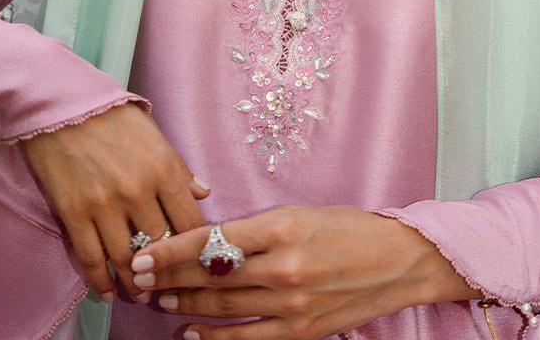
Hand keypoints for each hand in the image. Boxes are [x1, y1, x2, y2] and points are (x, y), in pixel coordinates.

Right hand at [22, 101, 210, 303]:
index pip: (191, 223)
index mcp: (165, 170)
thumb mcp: (156, 136)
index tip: (196, 263)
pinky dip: (100, 282)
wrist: (62, 105)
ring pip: (127, 260)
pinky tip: (106, 292)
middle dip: (168, 272)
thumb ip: (180, 168)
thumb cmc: (113, 117)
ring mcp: (105, 205)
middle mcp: (139, 191)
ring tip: (140, 295)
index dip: (196, 250)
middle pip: (161, 247)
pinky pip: (91, 258)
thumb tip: (203, 192)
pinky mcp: (74, 213)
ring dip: (135, 285)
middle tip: (169, 287)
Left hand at [126, 204, 481, 338]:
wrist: (398, 261)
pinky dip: (214, 337)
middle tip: (141, 277)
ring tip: (161, 299)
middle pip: (210, 274)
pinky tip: (192, 331)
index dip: (172, 248)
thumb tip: (210, 240)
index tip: (145, 253)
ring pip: (222, 306)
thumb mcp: (301, 213)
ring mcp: (293, 302)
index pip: (212, 238)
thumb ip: (256, 229)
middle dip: (169, 276)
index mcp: (283, 226)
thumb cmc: (350, 229)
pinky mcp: (302, 331)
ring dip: (185, 303)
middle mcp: (283, 265)